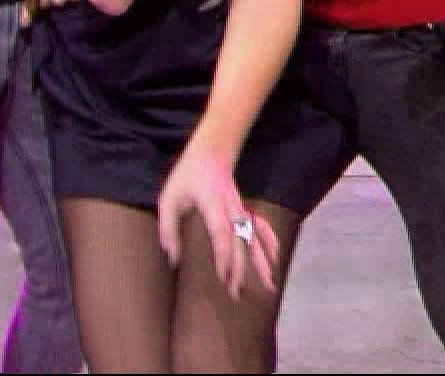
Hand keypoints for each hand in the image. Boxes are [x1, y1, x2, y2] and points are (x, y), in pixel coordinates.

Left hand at [156, 143, 279, 299]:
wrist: (211, 151)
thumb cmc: (187, 177)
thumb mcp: (169, 198)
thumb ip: (168, 228)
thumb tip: (173, 259)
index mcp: (212, 205)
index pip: (221, 233)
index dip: (224, 255)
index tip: (223, 276)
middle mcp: (231, 208)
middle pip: (240, 240)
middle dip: (241, 267)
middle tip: (237, 292)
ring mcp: (241, 209)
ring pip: (254, 237)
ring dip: (261, 260)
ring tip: (269, 284)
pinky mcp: (244, 210)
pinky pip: (261, 226)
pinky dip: (269, 240)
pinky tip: (275, 256)